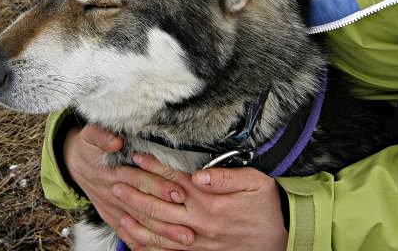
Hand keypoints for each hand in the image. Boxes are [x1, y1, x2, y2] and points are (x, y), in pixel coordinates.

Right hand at [63, 125, 192, 248]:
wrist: (74, 162)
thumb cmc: (88, 147)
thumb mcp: (90, 134)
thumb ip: (102, 136)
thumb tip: (115, 141)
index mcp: (114, 171)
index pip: (140, 180)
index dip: (159, 186)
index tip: (179, 192)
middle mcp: (115, 193)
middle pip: (144, 206)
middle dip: (167, 217)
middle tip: (188, 225)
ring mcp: (114, 208)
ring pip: (141, 223)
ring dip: (162, 233)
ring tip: (184, 239)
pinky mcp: (113, 217)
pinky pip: (129, 234)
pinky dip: (144, 244)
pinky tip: (161, 248)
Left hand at [114, 153, 288, 250]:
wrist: (282, 236)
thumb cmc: (267, 205)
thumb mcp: (253, 182)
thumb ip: (224, 178)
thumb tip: (199, 173)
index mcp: (210, 201)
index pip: (174, 180)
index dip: (153, 166)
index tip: (135, 155)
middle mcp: (199, 221)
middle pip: (159, 203)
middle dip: (135, 189)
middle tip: (114, 177)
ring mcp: (197, 241)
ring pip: (158, 230)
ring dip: (135, 216)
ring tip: (116, 204)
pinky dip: (148, 246)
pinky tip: (132, 238)